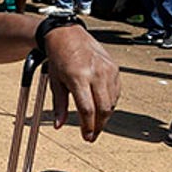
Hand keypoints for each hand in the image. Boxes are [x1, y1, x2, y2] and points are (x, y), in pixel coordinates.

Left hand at [42, 24, 120, 141]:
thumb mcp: (55, 82)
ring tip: (96, 124)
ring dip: (105, 116)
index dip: (88, 127)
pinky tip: (102, 109)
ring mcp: (107, 70)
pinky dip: (110, 103)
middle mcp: (96, 73)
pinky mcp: (114, 68)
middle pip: (103, 109)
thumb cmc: (59, 57)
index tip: (87, 137)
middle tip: (92, 136)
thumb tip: (58, 125)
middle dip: (99, 126)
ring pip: (112, 102)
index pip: (87, 109)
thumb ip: (59, 105)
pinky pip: (116, 92)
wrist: (67, 35)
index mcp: (78, 77)